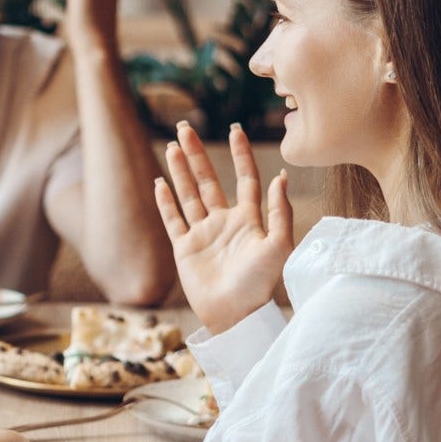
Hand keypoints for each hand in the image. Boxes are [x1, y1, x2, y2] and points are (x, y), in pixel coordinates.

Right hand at [154, 123, 292, 334]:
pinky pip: (173, 220)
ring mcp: (203, 234)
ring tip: (172, 146)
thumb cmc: (261, 284)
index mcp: (249, 219)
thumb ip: (279, 212)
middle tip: (185, 127)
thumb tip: (280, 177)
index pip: (245, 178)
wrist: (235, 314)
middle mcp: (224, 222)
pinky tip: (159, 182)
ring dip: (180, 171)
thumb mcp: (279, 246)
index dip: (240, 154)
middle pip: (208, 180)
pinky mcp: (185, 249)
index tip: (235, 129)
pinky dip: (165, 202)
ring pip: (189, 195)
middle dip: (197, 154)